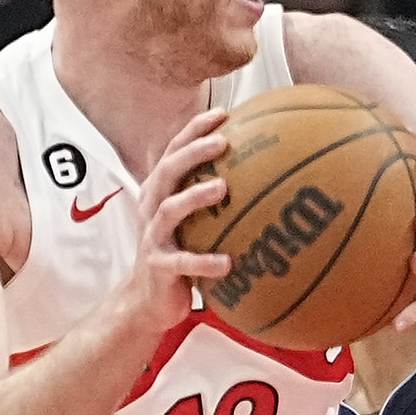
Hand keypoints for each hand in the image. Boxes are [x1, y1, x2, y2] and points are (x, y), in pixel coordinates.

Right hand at [112, 108, 233, 351]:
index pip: (174, 151)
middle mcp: (152, 208)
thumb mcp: (193, 222)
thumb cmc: (179, 253)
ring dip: (195, 196)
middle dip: (192, 151)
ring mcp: (153, 237)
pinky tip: (228, 263)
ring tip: (222, 188)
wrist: (148, 300)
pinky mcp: (158, 267)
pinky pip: (182, 263)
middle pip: (167, 170)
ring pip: (169, 210)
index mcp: (160, 192)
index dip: (194, 130)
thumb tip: (268, 177)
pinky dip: (204, 261)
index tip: (224, 114)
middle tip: (223, 141)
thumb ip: (215, 198)